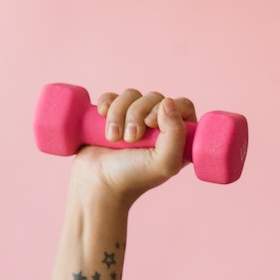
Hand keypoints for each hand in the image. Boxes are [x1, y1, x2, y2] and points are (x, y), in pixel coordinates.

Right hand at [69, 89, 197, 207]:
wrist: (97, 184)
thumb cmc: (133, 177)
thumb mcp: (164, 162)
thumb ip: (176, 134)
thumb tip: (168, 102)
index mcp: (177, 138)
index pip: (182, 105)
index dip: (168, 108)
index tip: (151, 123)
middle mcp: (158, 127)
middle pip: (155, 97)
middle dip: (137, 114)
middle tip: (130, 139)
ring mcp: (135, 120)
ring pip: (132, 95)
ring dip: (119, 113)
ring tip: (113, 138)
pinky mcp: (113, 116)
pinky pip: (112, 96)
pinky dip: (106, 104)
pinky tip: (101, 116)